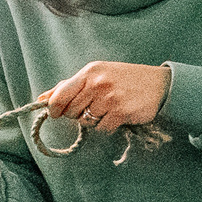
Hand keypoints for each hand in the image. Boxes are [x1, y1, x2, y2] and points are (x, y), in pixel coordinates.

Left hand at [41, 61, 170, 134]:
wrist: (161, 84)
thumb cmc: (124, 79)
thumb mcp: (96, 75)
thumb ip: (68, 86)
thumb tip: (41, 99)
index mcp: (89, 72)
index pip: (59, 95)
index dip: (54, 108)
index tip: (57, 113)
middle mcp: (98, 83)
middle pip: (71, 111)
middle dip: (78, 114)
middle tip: (94, 107)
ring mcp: (110, 97)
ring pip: (86, 122)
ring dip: (95, 120)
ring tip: (108, 109)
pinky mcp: (121, 112)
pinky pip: (102, 129)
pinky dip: (107, 126)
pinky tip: (117, 115)